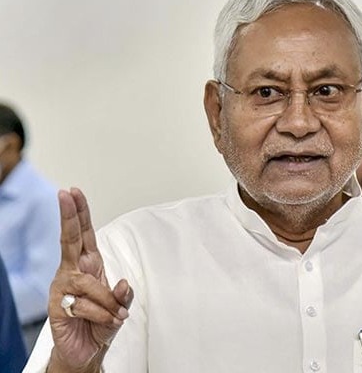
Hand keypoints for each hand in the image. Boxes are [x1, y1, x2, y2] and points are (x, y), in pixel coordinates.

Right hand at [47, 188, 133, 371]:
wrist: (87, 350)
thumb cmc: (102, 322)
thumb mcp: (120, 306)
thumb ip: (124, 294)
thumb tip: (123, 283)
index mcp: (89, 264)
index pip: (84, 234)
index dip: (79, 213)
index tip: (73, 192)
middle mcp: (73, 271)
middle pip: (70, 239)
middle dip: (69, 216)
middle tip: (66, 193)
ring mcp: (63, 288)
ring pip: (89, 284)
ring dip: (108, 302)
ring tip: (117, 315)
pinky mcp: (58, 307)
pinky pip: (86, 306)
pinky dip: (103, 316)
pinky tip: (104, 322)